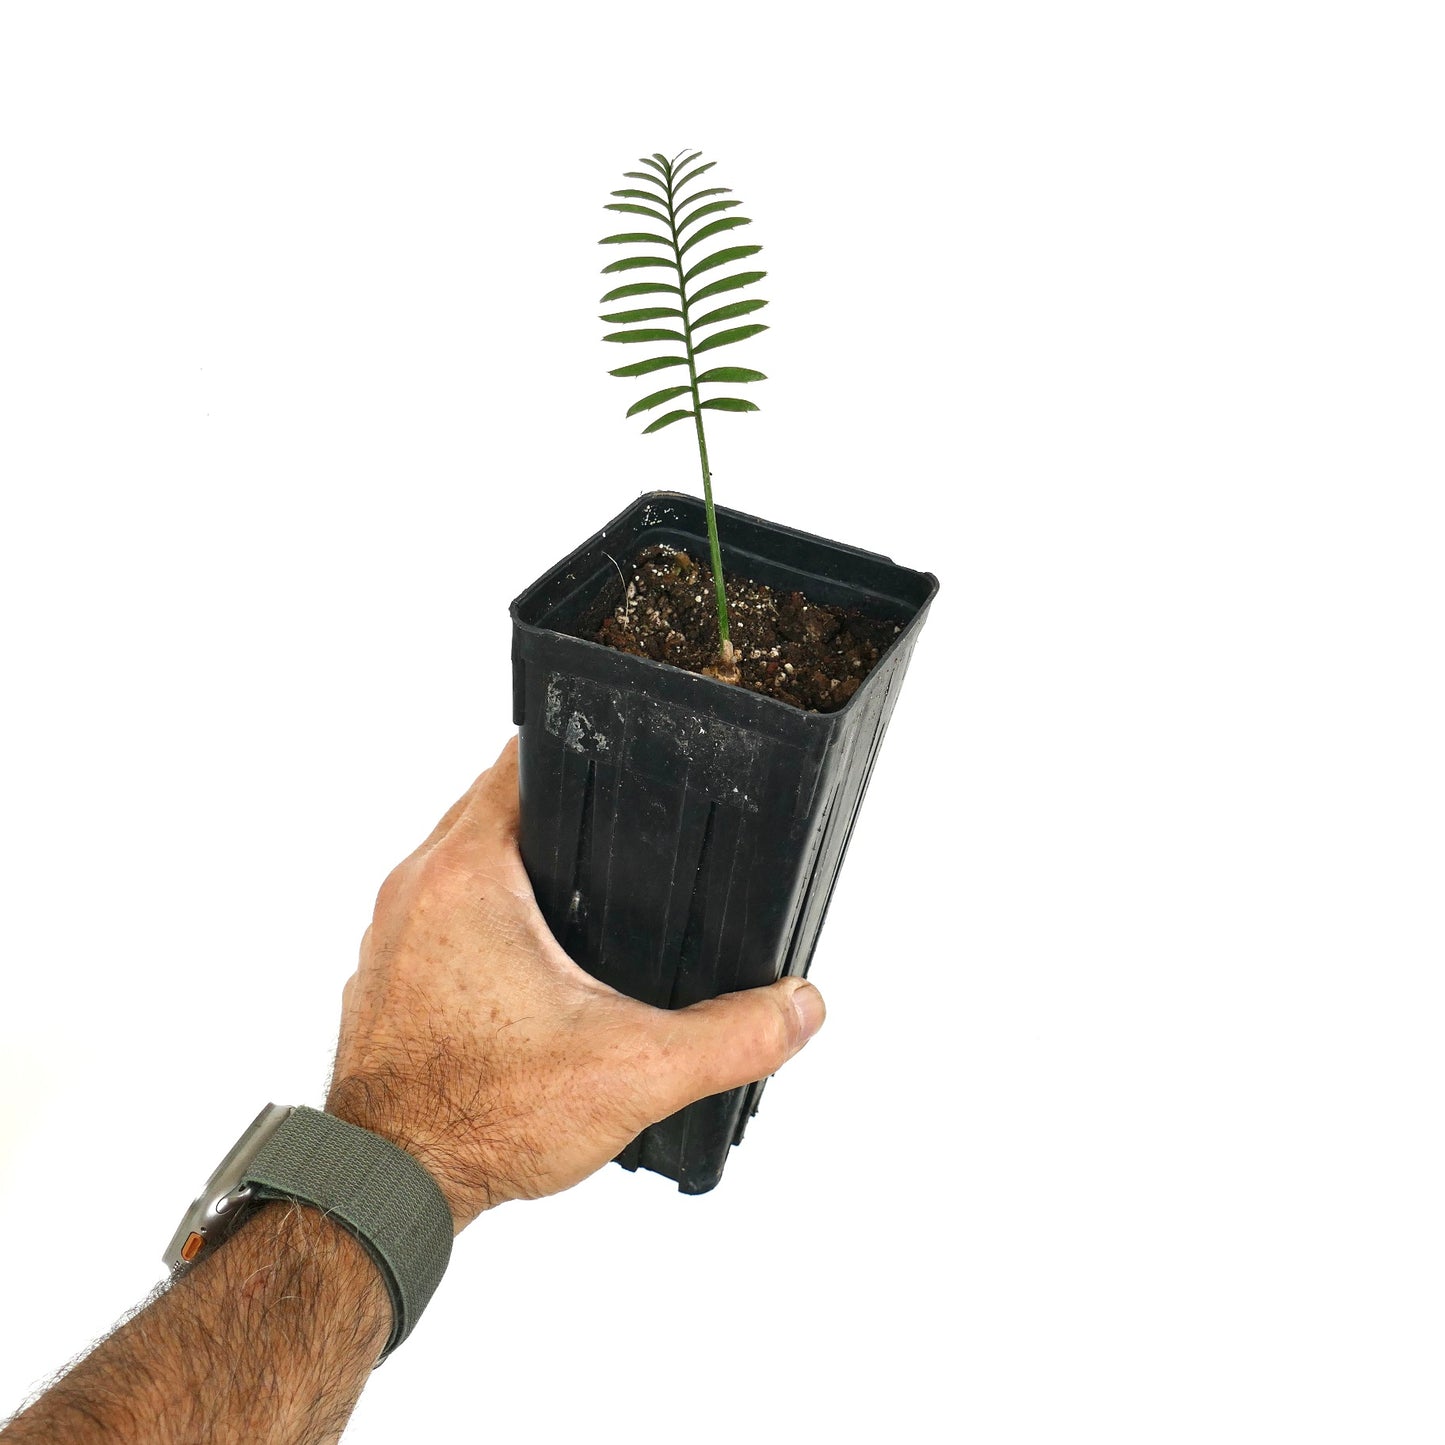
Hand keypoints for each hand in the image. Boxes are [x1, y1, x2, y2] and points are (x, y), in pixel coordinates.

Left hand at [326, 736, 824, 1227]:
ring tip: (583, 893)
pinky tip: (530, 963)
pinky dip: (479, 919)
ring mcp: (389, 934)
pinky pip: (436, 915)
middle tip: (621, 833)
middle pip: (491, 808)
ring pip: (460, 863)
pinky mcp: (384, 979)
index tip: (622, 760)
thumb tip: (799, 1006)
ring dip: (514, 866)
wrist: (386, 1188)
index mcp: (467, 874)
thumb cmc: (479, 1118)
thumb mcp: (635, 1070)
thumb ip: (732, 1036)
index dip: (576, 751)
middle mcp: (415, 888)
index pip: (519, 763)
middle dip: (555, 814)